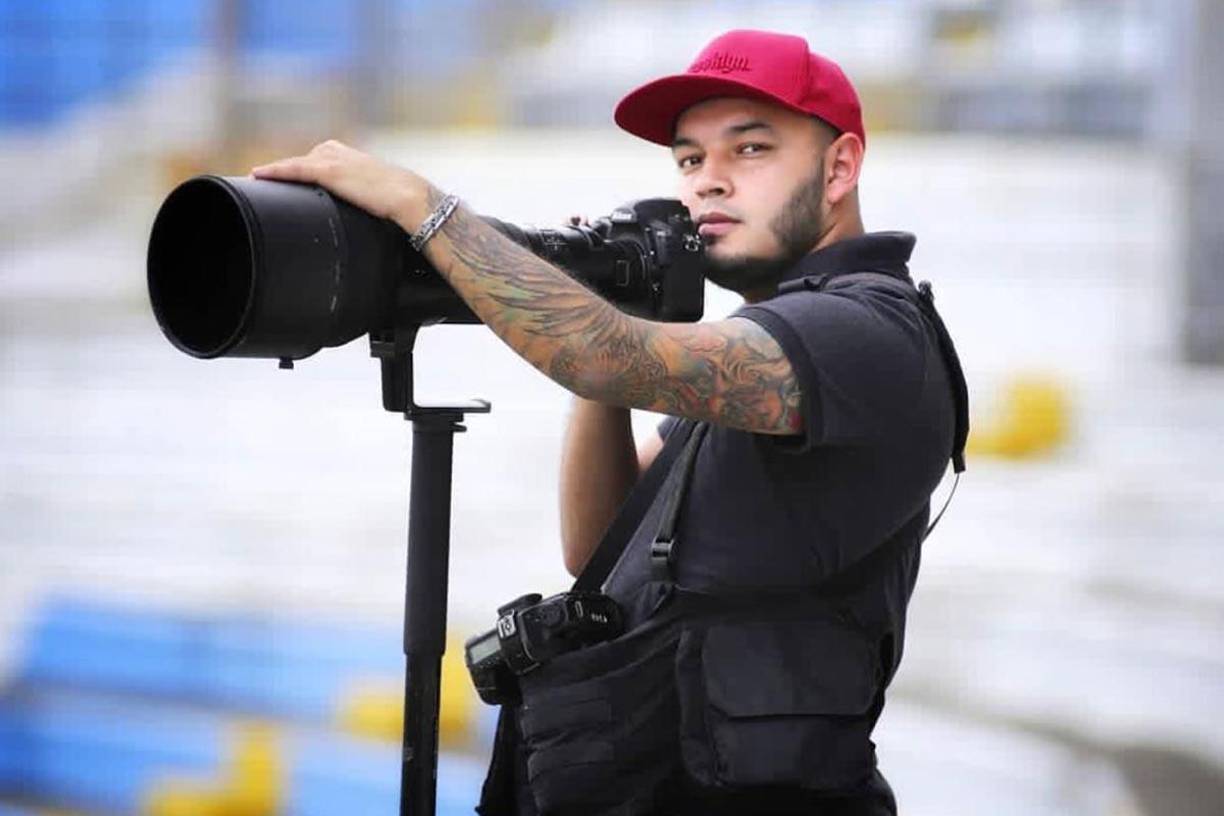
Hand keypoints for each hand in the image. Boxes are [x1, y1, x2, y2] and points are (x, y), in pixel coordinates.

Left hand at [250, 140, 433, 230]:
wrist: (408, 197)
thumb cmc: (400, 202)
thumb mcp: (377, 194)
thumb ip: (365, 197)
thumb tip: (366, 217)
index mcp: (350, 156)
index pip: (317, 160)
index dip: (299, 170)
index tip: (282, 180)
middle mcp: (338, 152)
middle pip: (302, 161)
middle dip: (285, 172)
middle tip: (265, 184)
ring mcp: (331, 159)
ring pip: (294, 164)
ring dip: (276, 173)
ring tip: (258, 181)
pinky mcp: (327, 171)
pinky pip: (293, 169)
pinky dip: (275, 171)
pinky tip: (258, 175)